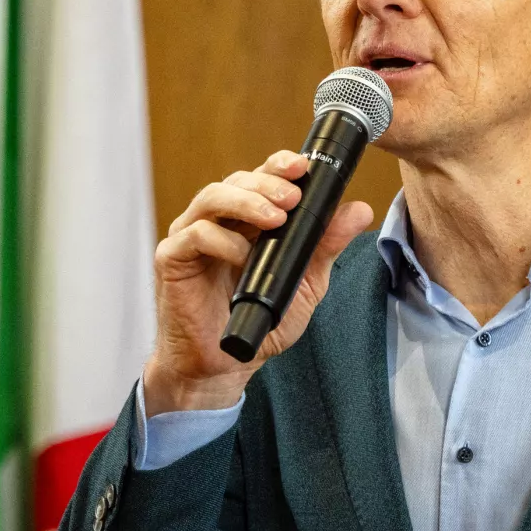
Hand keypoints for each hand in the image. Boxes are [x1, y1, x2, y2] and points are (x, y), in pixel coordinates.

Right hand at [142, 149, 372, 415]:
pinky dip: (221, 240)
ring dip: (246, 201)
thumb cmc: (259, 321)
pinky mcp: (171, 258)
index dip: (278, 165)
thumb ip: (326, 246)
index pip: (260, 177)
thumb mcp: (305, 283)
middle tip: (292, 197)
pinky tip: (243, 255)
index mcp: (246, 220)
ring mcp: (190, 236)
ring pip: (212, 197)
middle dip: (267, 182)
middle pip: (236, 180)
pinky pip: (195, 235)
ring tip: (275, 217)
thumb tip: (359, 210)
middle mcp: (217, 221)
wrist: (226, 364)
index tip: (304, 165)